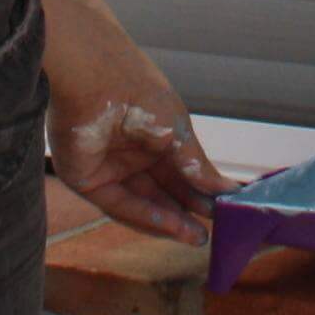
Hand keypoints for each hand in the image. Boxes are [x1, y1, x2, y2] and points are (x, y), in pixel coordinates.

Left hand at [41, 9, 232, 246]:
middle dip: (185, 213)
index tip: (223, 211)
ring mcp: (107, 167)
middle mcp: (129, 153)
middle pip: (160, 191)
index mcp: (152, 134)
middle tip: (211, 234)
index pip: (178, 171)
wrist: (95, 78)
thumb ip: (196, 165)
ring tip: (197, 236)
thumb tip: (228, 191)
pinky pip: (119, 203)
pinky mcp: (86, 179)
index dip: (199, 192)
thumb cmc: (139, 91)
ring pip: (142, 203)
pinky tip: (171, 224)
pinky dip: (146, 216)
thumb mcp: (176, 131)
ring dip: (169, 222)